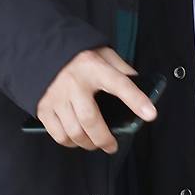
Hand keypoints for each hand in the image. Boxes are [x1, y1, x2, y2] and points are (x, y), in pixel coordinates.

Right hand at [35, 45, 157, 153]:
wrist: (44, 49)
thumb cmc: (79, 55)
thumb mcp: (102, 53)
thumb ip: (121, 68)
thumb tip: (140, 85)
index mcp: (93, 66)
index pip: (119, 83)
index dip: (136, 99)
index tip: (150, 114)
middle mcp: (74, 82)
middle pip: (90, 121)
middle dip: (104, 139)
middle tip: (111, 145)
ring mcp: (56, 95)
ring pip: (74, 132)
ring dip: (87, 143)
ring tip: (94, 142)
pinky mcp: (43, 107)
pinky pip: (59, 135)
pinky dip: (69, 142)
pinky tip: (76, 137)